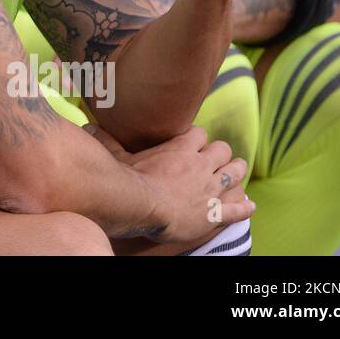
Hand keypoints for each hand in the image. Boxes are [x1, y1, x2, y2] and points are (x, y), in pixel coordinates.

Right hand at [93, 125, 253, 243]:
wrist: (145, 206)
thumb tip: (89, 126)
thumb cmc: (129, 180)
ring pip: (236, 173)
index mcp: (181, 148)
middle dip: (221, 153)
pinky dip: (245, 206)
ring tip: (236, 172)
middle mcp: (201, 165)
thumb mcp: (117, 156)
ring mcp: (211, 188)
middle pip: (223, 149)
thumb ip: (107, 140)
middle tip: (217, 158)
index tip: (193, 143)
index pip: (200, 133)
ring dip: (236, 171)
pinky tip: (250, 205)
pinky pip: (238, 208)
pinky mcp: (216, 212)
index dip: (198, 138)